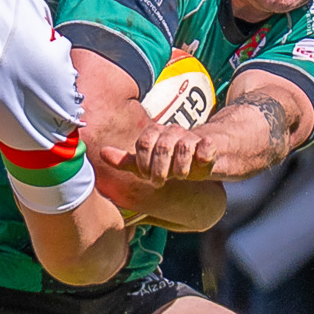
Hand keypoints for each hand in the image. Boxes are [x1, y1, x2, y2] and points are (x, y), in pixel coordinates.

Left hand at [101, 122, 226, 183]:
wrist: (211, 152)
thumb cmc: (176, 159)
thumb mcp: (151, 162)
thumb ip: (127, 160)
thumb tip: (101, 152)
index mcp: (157, 134)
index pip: (144, 142)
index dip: (143, 162)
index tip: (145, 176)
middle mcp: (173, 131)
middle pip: (161, 146)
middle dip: (159, 169)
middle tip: (159, 182)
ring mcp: (193, 136)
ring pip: (183, 148)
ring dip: (179, 168)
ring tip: (179, 177)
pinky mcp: (211, 143)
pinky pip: (205, 148)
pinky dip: (202, 156)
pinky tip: (200, 164)